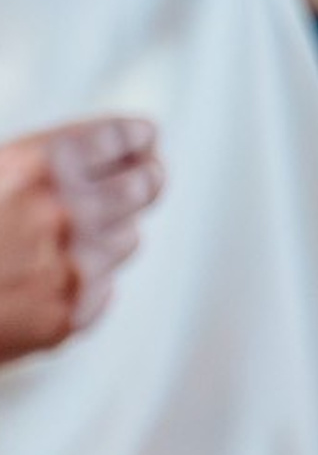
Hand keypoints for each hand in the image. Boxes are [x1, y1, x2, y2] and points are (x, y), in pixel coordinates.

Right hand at [0, 117, 162, 362]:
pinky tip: (42, 283)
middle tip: (143, 180)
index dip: (136, 140)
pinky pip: (103, 290)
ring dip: (109, 235)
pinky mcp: (70, 315)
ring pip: (127, 239)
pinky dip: (83, 284)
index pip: (121, 139)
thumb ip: (35, 164)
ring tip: (64, 240)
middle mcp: (68, 212)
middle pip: (144, 186)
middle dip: (143, 181)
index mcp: (42, 165)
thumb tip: (96, 156)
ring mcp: (74, 266)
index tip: (146, 142)